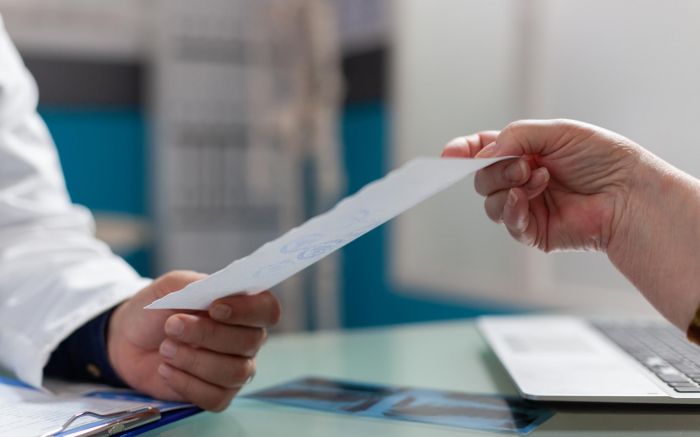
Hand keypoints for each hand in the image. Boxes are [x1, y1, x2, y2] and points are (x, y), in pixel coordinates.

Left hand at [107, 271, 280, 410]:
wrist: (130, 340)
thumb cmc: (157, 309)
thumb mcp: (170, 286)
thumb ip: (193, 283)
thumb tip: (213, 291)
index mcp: (243, 308)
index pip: (267, 309)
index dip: (247, 310)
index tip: (214, 308)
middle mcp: (247, 339)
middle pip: (249, 341)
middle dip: (208, 334)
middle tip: (172, 326)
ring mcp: (235, 369)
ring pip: (234, 372)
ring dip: (195, 360)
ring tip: (165, 349)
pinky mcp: (217, 394)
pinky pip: (216, 397)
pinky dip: (187, 384)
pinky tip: (166, 370)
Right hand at [442, 119, 642, 251]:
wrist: (628, 192)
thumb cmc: (601, 158)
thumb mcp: (556, 132)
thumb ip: (514, 138)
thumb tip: (481, 156)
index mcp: (523, 153)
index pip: (483, 152)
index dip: (463, 152)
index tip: (450, 154)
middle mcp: (520, 181)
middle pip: (481, 179)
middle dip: (494, 170)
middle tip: (521, 166)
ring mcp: (526, 207)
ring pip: (490, 203)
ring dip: (508, 188)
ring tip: (539, 179)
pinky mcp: (533, 232)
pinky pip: (508, 223)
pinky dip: (511, 209)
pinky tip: (527, 198)